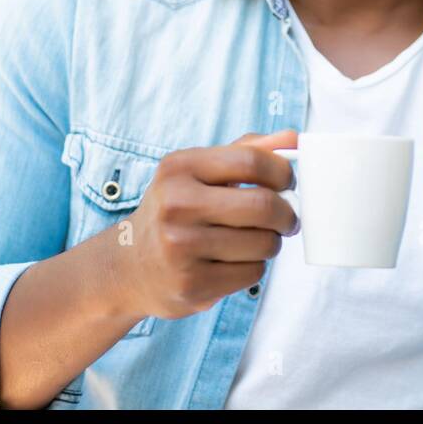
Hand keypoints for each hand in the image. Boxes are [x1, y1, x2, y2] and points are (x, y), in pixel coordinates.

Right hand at [111, 129, 299, 321]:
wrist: (130, 266)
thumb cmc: (177, 210)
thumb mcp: (200, 171)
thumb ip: (247, 151)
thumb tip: (292, 138)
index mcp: (178, 168)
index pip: (251, 161)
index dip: (283, 172)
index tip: (289, 183)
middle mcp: (175, 205)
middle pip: (263, 205)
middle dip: (287, 214)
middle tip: (287, 219)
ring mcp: (180, 248)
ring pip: (264, 243)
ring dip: (271, 243)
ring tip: (254, 241)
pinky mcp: (191, 285)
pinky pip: (253, 273)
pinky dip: (255, 267)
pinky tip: (233, 262)